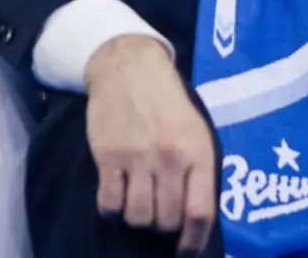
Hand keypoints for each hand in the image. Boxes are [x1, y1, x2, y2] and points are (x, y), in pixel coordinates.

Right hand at [83, 34, 215, 253]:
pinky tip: (117, 195)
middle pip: (166, 220)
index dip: (194, 240)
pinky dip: (112, 208)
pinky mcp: (107, 157)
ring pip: (137, 217)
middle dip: (163, 225)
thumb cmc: (169, 101)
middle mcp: (169, 158)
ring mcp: (137, 158)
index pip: (200, 212)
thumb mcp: (197, 129)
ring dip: (137, 217)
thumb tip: (196, 215)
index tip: (187, 250)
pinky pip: (109, 204)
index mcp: (197, 151)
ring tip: (138, 202)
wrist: (129, 67)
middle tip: (159, 213)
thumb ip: (198, 168)